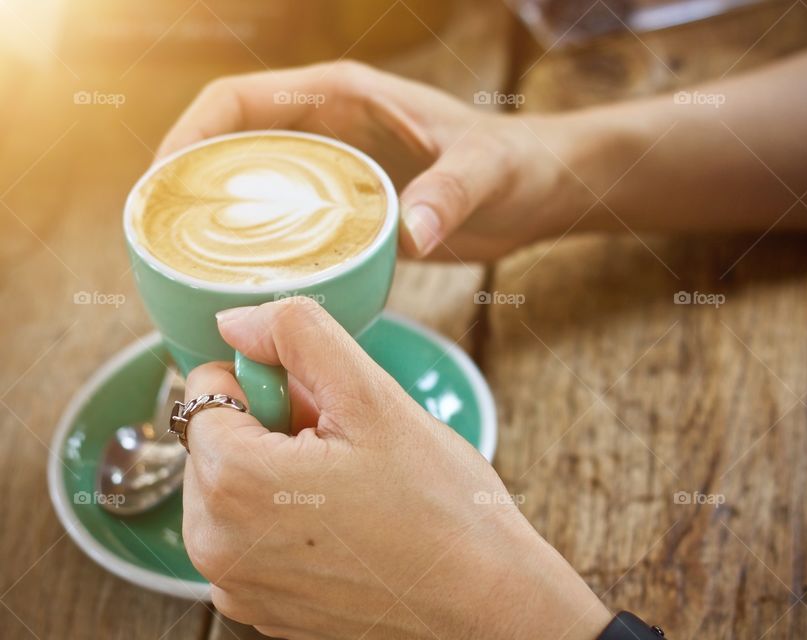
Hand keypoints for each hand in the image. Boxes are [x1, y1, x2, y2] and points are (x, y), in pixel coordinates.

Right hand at [157, 62, 571, 260]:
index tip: (158, 184)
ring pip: (252, 188)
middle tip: (155, 243)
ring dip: (215, 222)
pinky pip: (287, 224)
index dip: (187, 136)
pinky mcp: (349, 208)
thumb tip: (412, 233)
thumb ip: (449, 194)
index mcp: (343, 98)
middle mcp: (328, 129)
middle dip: (184, 186)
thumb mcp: (486, 172)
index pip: (238, 102)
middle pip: (228, 147)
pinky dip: (260, 249)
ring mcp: (335, 170)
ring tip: (182, 272)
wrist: (538, 188)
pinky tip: (248, 289)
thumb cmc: (516, 164)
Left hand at [182, 297, 609, 638]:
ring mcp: (236, 584)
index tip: (324, 410)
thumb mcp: (374, 397)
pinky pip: (251, 536)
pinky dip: (284, 521)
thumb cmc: (440, 505)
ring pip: (233, 487)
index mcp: (232, 482)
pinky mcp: (260, 608)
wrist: (485, 601)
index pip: (208, 388)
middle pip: (216, 440)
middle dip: (271, 429)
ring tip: (350, 489)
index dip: (272, 383)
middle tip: (345, 448)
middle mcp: (215, 544)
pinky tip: (345, 527)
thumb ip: (298, 336)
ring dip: (278, 474)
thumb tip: (235, 319)